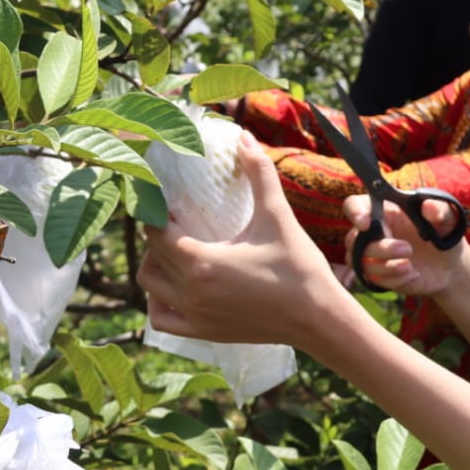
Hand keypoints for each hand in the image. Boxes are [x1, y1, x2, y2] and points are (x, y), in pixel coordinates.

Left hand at [139, 133, 354, 349]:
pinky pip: (162, 320)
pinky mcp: (204, 333)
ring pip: (150, 288)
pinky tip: (176, 287)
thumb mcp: (277, 215)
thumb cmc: (298, 267)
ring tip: (178, 251)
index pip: (156, 232)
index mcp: (202, 263)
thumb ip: (259, 173)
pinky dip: (159, 302)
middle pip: (151, 258)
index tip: (168, 199)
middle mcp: (190, 293)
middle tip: (177, 221)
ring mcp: (195, 317)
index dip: (157, 212)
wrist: (318, 318)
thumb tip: (244, 137)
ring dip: (156, 267)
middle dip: (157, 236)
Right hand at [341, 195, 469, 299]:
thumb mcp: (448, 219)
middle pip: (354, 239)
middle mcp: (372, 232)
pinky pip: (373, 280)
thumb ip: (440, 210)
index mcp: (383, 210)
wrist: (449, 265)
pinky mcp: (378, 276)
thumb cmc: (444, 234)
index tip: (366, 223)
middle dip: (379, 247)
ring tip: (410, 265)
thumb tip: (429, 207)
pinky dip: (393, 280)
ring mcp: (372, 255)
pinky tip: (413, 275)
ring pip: (360, 262)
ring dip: (385, 266)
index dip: (354, 212)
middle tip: (407, 249)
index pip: (354, 205)